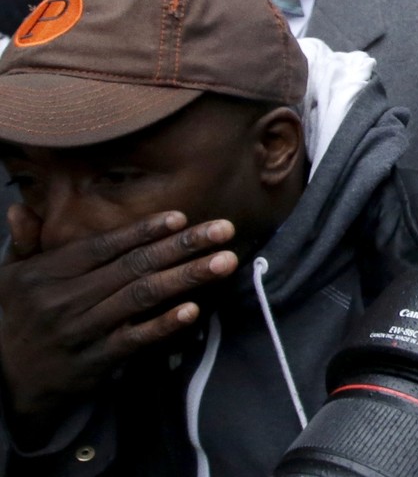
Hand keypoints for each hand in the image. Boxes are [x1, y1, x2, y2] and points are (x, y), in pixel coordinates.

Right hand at [0, 208, 238, 422]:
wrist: (6, 381)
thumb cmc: (17, 318)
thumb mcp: (9, 278)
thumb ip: (24, 243)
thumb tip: (19, 207)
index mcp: (49, 273)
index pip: (104, 247)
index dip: (143, 231)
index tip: (182, 217)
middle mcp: (67, 298)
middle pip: (134, 266)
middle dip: (183, 246)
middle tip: (225, 229)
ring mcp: (84, 329)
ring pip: (142, 297)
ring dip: (187, 277)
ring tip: (225, 261)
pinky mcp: (97, 359)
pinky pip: (135, 339)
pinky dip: (163, 324)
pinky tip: (193, 310)